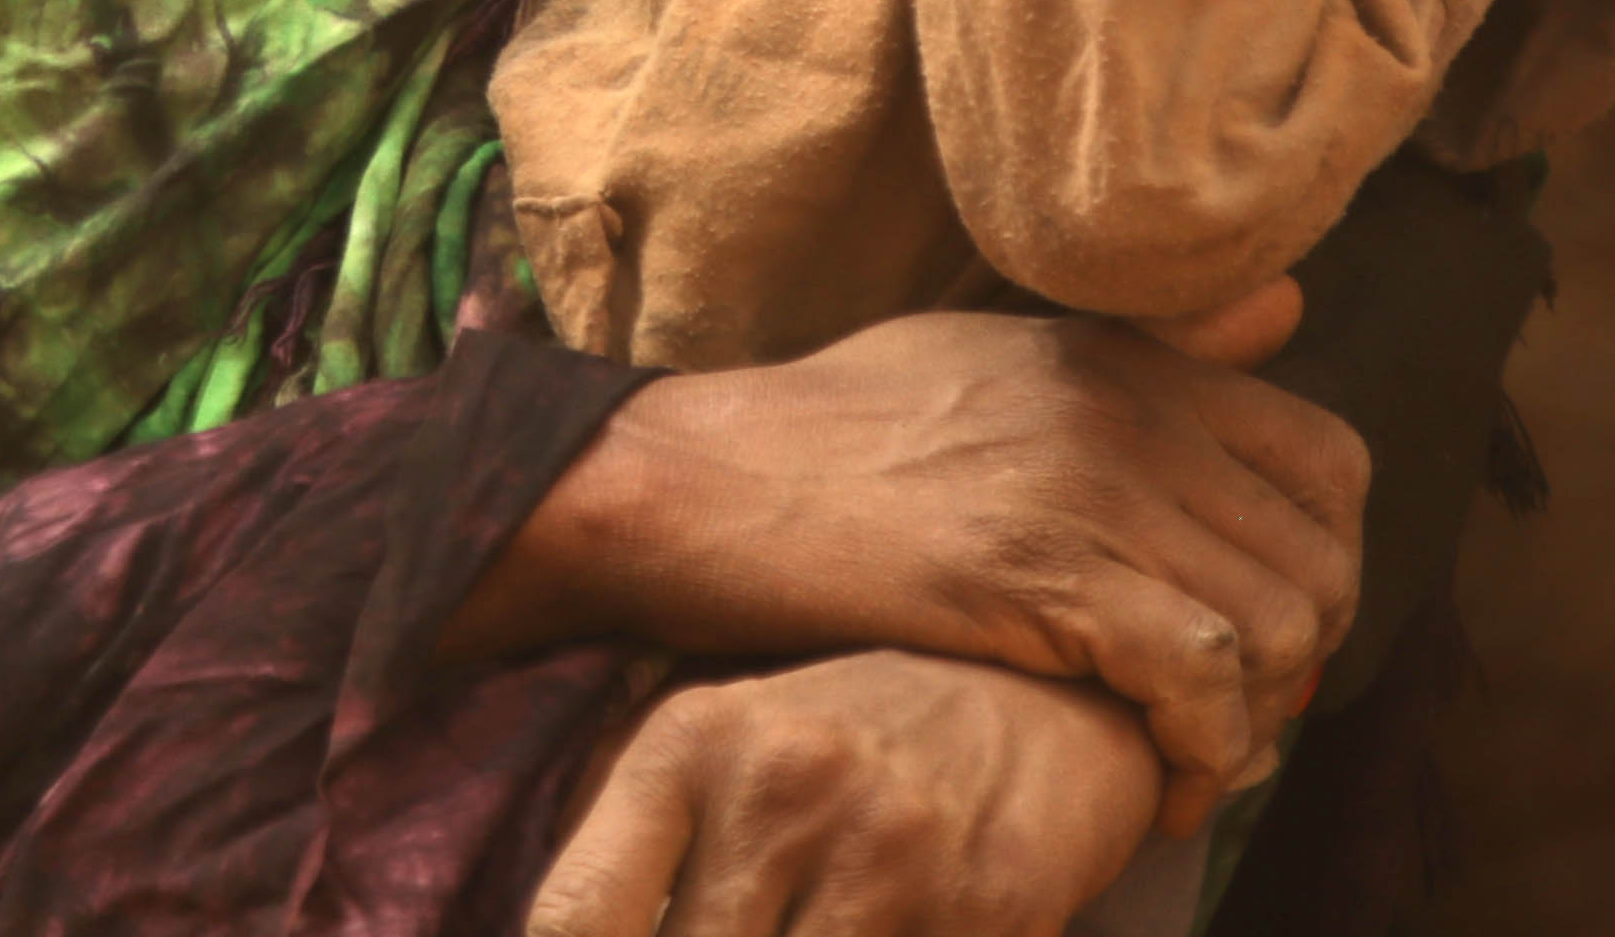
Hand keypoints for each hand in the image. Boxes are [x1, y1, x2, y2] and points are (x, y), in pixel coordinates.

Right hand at [445, 293, 1364, 810]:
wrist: (700, 479)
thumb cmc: (831, 430)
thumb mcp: (995, 349)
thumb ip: (1143, 347)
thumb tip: (1286, 311)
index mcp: (1122, 360)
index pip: (1331, 461)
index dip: (1324, 563)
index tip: (1267, 633)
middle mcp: (1124, 412)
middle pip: (1320, 560)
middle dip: (1300, 666)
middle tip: (1233, 721)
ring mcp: (1085, 489)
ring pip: (1276, 628)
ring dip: (1255, 723)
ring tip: (1193, 759)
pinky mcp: (1037, 576)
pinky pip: (1195, 679)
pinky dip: (1201, 754)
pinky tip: (1159, 788)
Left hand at [528, 654, 1170, 936]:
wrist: (1050, 700)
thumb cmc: (861, 733)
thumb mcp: (731, 739)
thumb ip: (640, 840)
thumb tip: (563, 933)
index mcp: (692, 741)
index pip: (576, 913)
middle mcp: (780, 786)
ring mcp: (886, 851)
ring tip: (805, 934)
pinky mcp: (987, 908)